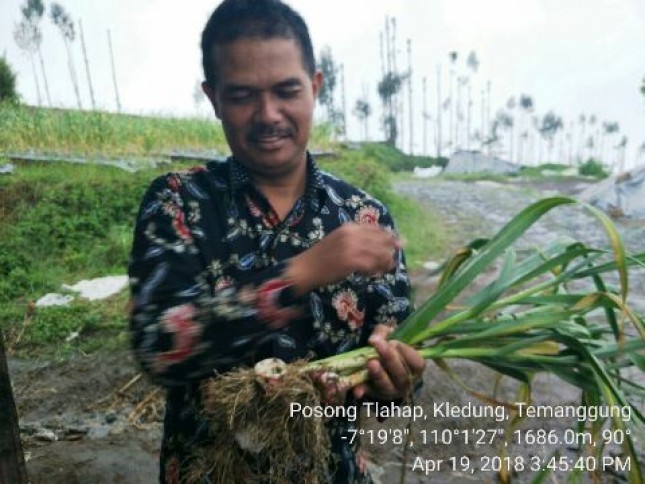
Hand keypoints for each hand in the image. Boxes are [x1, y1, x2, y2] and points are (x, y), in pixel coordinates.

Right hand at [285, 223, 399, 295]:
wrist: (305, 268)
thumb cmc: (321, 256)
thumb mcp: (339, 240)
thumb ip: (357, 239)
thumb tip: (378, 244)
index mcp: (349, 227)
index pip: (376, 229)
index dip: (389, 236)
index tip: (397, 242)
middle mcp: (352, 234)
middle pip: (380, 240)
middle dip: (390, 250)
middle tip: (394, 260)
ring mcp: (352, 247)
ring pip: (378, 253)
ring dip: (384, 263)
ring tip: (385, 269)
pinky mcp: (351, 261)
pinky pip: (372, 265)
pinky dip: (376, 270)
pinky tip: (374, 274)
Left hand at [353, 324, 424, 400]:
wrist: (380, 364)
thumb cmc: (390, 349)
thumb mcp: (389, 336)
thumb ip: (383, 332)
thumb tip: (373, 340)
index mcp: (415, 368)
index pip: (417, 364)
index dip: (405, 351)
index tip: (393, 341)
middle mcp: (406, 382)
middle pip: (402, 376)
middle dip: (389, 359)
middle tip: (378, 345)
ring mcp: (391, 391)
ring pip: (387, 387)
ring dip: (379, 375)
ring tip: (370, 362)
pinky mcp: (375, 394)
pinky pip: (369, 393)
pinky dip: (363, 390)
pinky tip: (358, 390)